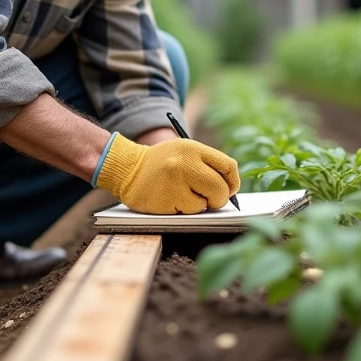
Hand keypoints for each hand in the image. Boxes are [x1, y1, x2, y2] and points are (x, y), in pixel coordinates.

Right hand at [94, 135, 239, 214]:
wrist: (127, 169)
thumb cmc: (161, 163)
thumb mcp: (183, 152)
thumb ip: (207, 165)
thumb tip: (231, 190)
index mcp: (193, 148)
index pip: (228, 166)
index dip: (233, 182)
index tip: (230, 189)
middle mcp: (185, 163)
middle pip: (220, 188)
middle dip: (220, 198)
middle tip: (211, 199)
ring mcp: (174, 183)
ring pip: (205, 204)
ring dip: (199, 204)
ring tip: (183, 194)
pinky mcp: (166, 200)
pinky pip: (188, 212)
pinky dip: (184, 210)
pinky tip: (172, 199)